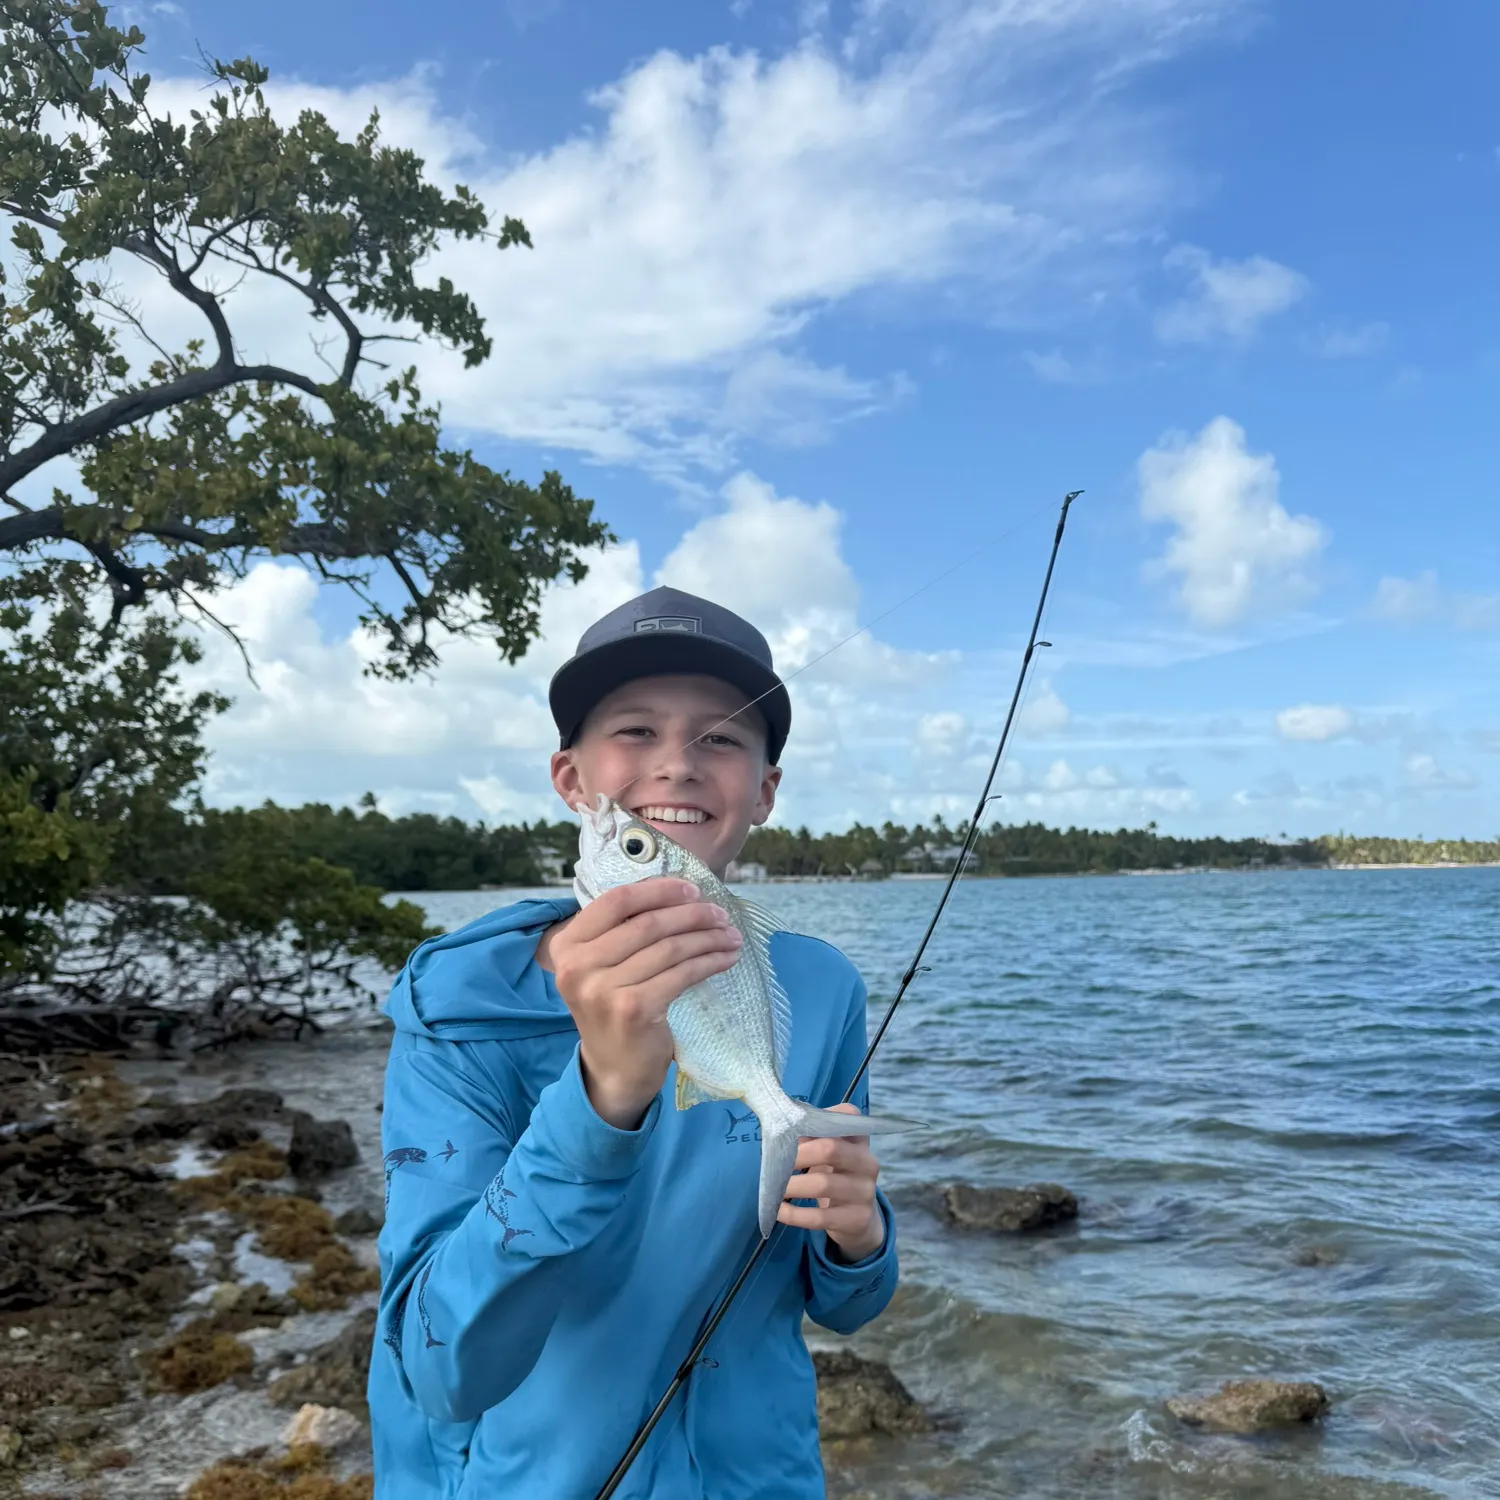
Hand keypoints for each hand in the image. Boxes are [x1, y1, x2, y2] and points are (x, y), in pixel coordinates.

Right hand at [541, 878, 742, 1128]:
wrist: (614, 1068)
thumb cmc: (613, 1006)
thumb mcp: (602, 965)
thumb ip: (621, 930)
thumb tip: (678, 891)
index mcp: (567, 945)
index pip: (616, 900)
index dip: (658, 890)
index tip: (692, 889)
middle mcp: (577, 965)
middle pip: (648, 923)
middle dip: (692, 914)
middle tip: (721, 914)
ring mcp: (603, 989)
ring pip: (669, 948)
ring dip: (707, 937)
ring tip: (730, 934)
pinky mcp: (632, 1009)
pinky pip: (681, 974)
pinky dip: (709, 962)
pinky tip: (726, 958)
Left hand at [777, 1103, 884, 1261]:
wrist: (859, 1219)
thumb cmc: (835, 1176)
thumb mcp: (828, 1155)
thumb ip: (809, 1139)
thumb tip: (779, 1132)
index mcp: (859, 1140)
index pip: (847, 1115)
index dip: (816, 1120)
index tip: (791, 1131)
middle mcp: (867, 1163)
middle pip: (829, 1149)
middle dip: (797, 1155)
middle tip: (774, 1164)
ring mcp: (865, 1192)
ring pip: (822, 1185)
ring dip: (791, 1186)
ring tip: (773, 1189)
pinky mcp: (857, 1219)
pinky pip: (820, 1217)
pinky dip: (794, 1214)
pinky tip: (779, 1210)